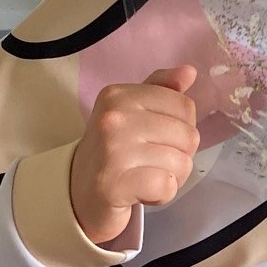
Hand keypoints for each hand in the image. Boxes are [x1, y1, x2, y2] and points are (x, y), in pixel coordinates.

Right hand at [69, 65, 198, 246]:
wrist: (77, 194)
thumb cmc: (112, 152)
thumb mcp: (132, 114)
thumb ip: (161, 91)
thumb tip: (190, 71)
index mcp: (119, 95)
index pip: (184, 107)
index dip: (182, 129)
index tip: (157, 141)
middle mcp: (114, 117)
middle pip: (188, 135)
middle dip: (179, 156)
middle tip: (152, 163)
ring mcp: (112, 150)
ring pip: (181, 162)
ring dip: (172, 178)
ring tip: (147, 178)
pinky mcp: (114, 184)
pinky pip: (166, 185)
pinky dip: (163, 195)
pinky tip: (143, 193)